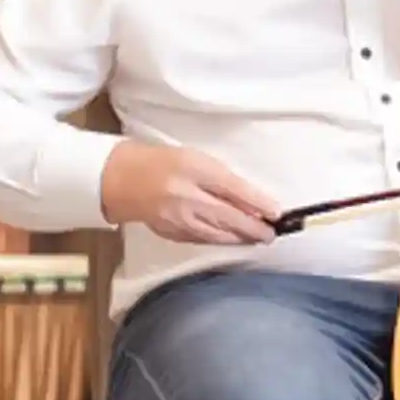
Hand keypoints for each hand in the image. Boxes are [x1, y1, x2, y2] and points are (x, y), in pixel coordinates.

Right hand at [100, 140, 276, 244]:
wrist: (123, 180)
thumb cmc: (163, 163)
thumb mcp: (195, 159)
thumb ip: (221, 178)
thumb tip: (251, 201)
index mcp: (192, 168)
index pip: (232, 188)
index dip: (257, 203)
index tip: (276, 212)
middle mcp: (185, 195)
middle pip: (227, 217)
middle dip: (253, 228)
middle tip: (271, 234)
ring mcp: (177, 218)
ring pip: (217, 234)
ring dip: (241, 237)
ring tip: (258, 238)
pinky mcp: (171, 232)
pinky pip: (203, 239)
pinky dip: (221, 240)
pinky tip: (233, 239)